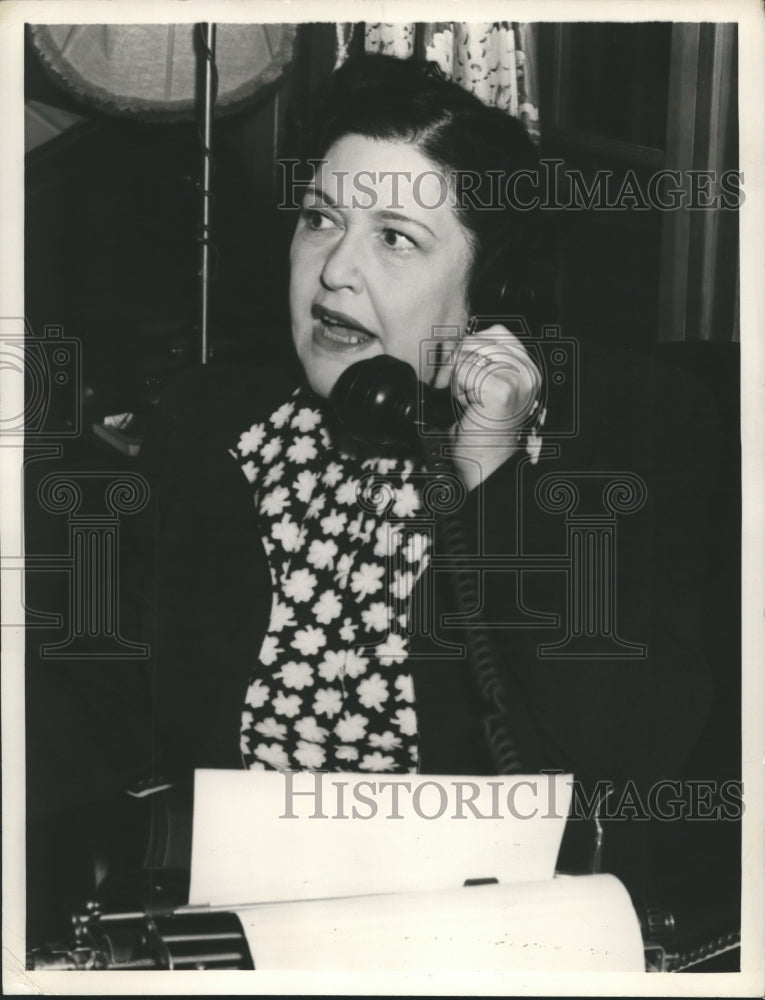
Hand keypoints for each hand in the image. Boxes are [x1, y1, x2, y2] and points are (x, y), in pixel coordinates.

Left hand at [448, 324, 541, 490]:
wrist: (485, 464)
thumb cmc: (480, 430)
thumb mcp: (477, 385)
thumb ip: (471, 359)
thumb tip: (448, 341)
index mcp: (526, 366)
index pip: (494, 332)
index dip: (470, 347)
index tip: (459, 373)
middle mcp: (528, 371)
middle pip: (479, 339)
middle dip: (458, 364)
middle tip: (457, 391)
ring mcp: (519, 379)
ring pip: (470, 355)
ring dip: (458, 379)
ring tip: (467, 400)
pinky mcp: (504, 389)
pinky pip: (466, 372)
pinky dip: (458, 390)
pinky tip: (468, 406)